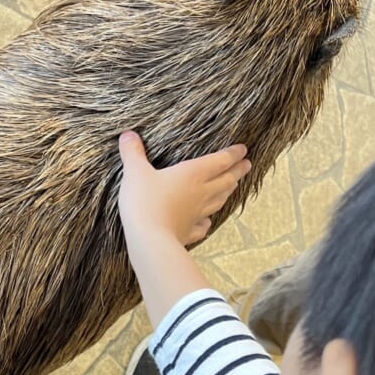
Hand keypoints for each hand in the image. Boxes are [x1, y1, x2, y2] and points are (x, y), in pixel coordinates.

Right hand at [117, 131, 251, 247]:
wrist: (149, 240)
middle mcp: (200, 193)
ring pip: (218, 201)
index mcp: (193, 174)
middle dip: (237, 172)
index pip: (220, 161)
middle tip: (247, 166)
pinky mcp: (189, 231)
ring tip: (233, 187)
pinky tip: (206, 221)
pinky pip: (202, 226)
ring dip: (227, 192)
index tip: (243, 150)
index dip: (233, 154)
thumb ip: (133, 153)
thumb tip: (128, 135)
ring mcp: (197, 214)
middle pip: (225, 181)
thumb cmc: (145, 202)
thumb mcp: (135, 173)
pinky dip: (207, 221)